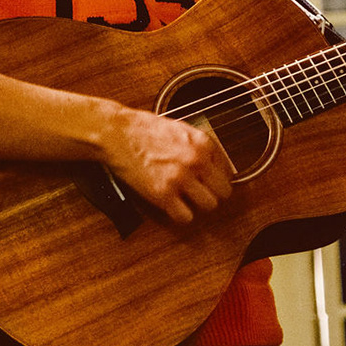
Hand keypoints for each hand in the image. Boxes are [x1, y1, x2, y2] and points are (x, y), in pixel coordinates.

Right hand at [97, 107, 233, 225]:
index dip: (217, 177)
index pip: (228, 171)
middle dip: (213, 193)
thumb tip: (215, 163)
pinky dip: (180, 214)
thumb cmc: (143, 129)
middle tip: (201, 193)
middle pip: (223, 192)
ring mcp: (180, 178)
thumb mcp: (181, 129)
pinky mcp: (162, 194)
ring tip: (187, 199)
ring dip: (198, 205)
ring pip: (209, 205)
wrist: (116, 133)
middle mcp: (195, 161)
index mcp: (202, 143)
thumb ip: (200, 147)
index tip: (209, 181)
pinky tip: (173, 205)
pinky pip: (185, 216)